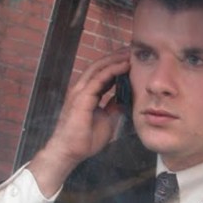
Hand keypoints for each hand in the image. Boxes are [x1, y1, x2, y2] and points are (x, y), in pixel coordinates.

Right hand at [27, 50, 129, 195]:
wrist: (70, 152)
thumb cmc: (84, 139)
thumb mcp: (106, 120)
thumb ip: (113, 107)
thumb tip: (125, 99)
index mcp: (86, 94)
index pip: (101, 74)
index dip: (115, 66)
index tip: (130, 60)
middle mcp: (81, 89)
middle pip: (99, 66)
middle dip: (115, 57)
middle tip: (131, 50)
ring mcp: (80, 91)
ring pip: (99, 68)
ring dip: (115, 59)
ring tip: (130, 53)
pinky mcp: (81, 97)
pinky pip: (99, 78)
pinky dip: (112, 70)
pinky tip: (124, 66)